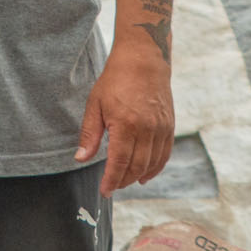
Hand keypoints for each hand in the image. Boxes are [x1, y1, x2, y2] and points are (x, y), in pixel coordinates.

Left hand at [77, 39, 174, 193]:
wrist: (144, 60)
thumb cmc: (116, 80)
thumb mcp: (95, 104)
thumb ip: (89, 134)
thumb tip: (81, 158)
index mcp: (125, 124)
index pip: (119, 162)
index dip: (111, 180)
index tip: (104, 191)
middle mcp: (146, 129)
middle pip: (136, 166)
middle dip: (123, 181)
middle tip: (112, 186)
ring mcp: (161, 128)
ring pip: (151, 163)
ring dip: (139, 176)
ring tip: (126, 182)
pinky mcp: (169, 125)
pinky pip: (164, 154)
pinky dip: (156, 167)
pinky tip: (146, 173)